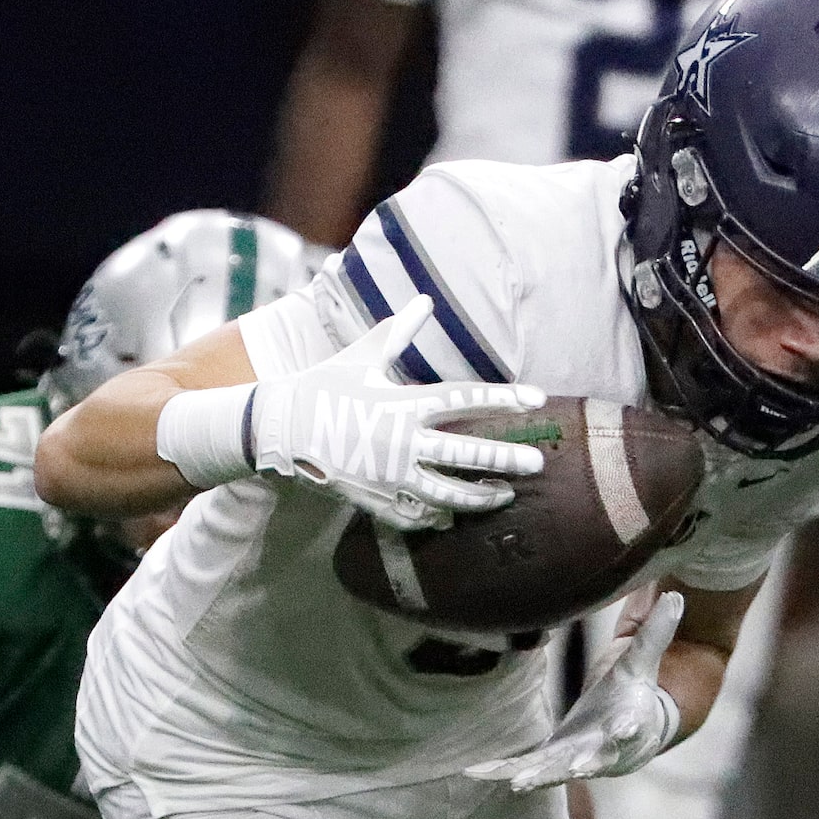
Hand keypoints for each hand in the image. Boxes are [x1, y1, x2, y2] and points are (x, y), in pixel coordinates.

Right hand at [250, 296, 545, 528]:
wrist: (280, 428)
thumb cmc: (322, 386)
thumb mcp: (361, 357)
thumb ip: (398, 333)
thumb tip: (424, 300)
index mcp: (403, 403)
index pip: (465, 399)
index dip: (504, 398)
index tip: (538, 399)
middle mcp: (401, 442)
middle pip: (466, 454)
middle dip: (505, 460)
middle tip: (537, 464)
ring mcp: (389, 476)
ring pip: (447, 493)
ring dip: (480, 497)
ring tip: (506, 496)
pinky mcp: (375, 499)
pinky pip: (415, 515)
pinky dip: (438, 517)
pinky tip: (456, 518)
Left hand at [467, 588, 684, 791]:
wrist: (628, 733)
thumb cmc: (635, 694)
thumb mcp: (643, 662)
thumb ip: (656, 633)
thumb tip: (677, 597)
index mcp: (627, 724)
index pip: (630, 726)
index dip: (627, 728)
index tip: (622, 730)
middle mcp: (601, 749)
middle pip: (591, 760)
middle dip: (576, 766)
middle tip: (567, 771)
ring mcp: (574, 760)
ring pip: (553, 771)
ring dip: (533, 777)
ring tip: (515, 784)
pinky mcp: (551, 762)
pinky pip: (524, 769)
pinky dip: (500, 771)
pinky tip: (472, 772)